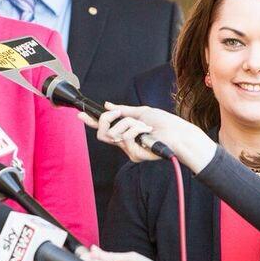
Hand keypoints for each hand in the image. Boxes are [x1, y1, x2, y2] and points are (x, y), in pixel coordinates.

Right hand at [78, 102, 215, 170]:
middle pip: (102, 133)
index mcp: (126, 132)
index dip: (92, 122)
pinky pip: (124, 137)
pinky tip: (147, 130)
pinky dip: (136, 128)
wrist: (179, 134)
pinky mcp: (134, 155)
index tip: (80, 114)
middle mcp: (125, 143)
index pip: (105, 128)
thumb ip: (123, 110)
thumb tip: (108, 105)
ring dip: (130, 123)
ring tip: (145, 125)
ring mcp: (129, 150)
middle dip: (105, 119)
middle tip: (115, 113)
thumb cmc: (165, 124)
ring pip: (114, 133)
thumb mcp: (141, 111)